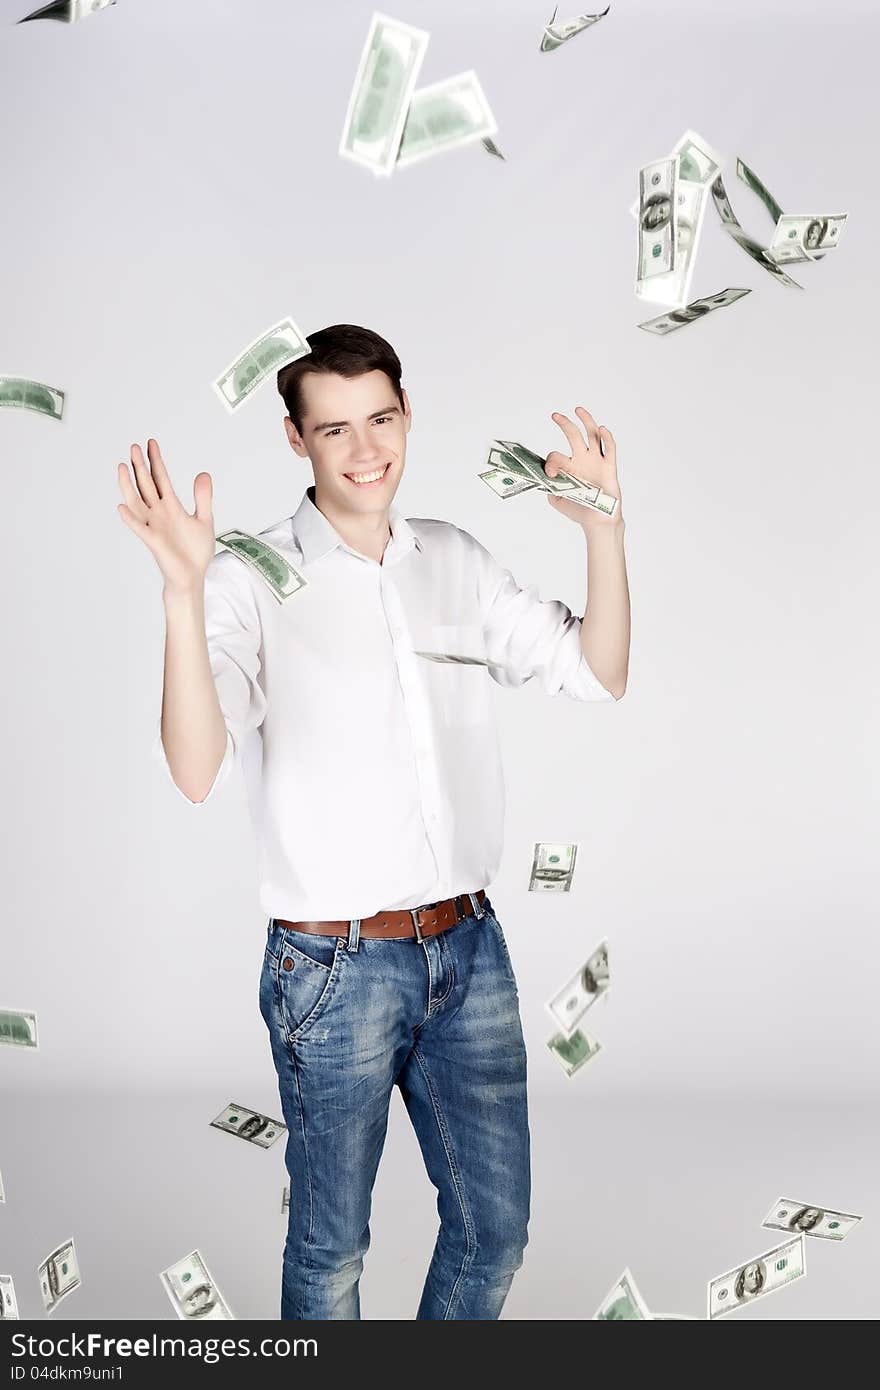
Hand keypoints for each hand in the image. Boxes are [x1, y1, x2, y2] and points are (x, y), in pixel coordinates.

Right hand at [117, 439, 215, 592]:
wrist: (193, 576)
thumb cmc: (195, 552)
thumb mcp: (205, 520)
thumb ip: (203, 498)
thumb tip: (203, 474)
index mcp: (171, 507)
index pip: (161, 479)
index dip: (156, 461)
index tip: (151, 443)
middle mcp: (159, 514)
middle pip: (146, 485)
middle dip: (140, 466)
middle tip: (134, 446)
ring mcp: (154, 526)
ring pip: (137, 502)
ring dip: (128, 486)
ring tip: (122, 467)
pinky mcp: (153, 541)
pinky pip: (139, 528)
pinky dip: (130, 518)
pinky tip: (122, 506)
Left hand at [544, 406, 622, 533]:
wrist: (597, 522)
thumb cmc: (579, 511)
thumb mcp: (557, 500)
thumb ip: (548, 488)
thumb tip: (544, 477)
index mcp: (568, 467)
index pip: (556, 455)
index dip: (551, 460)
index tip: (550, 472)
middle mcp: (581, 460)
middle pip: (574, 436)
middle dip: (565, 424)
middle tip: (555, 415)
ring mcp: (596, 462)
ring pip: (593, 436)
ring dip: (587, 421)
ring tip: (578, 409)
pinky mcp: (609, 466)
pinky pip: (610, 449)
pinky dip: (607, 438)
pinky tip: (602, 429)